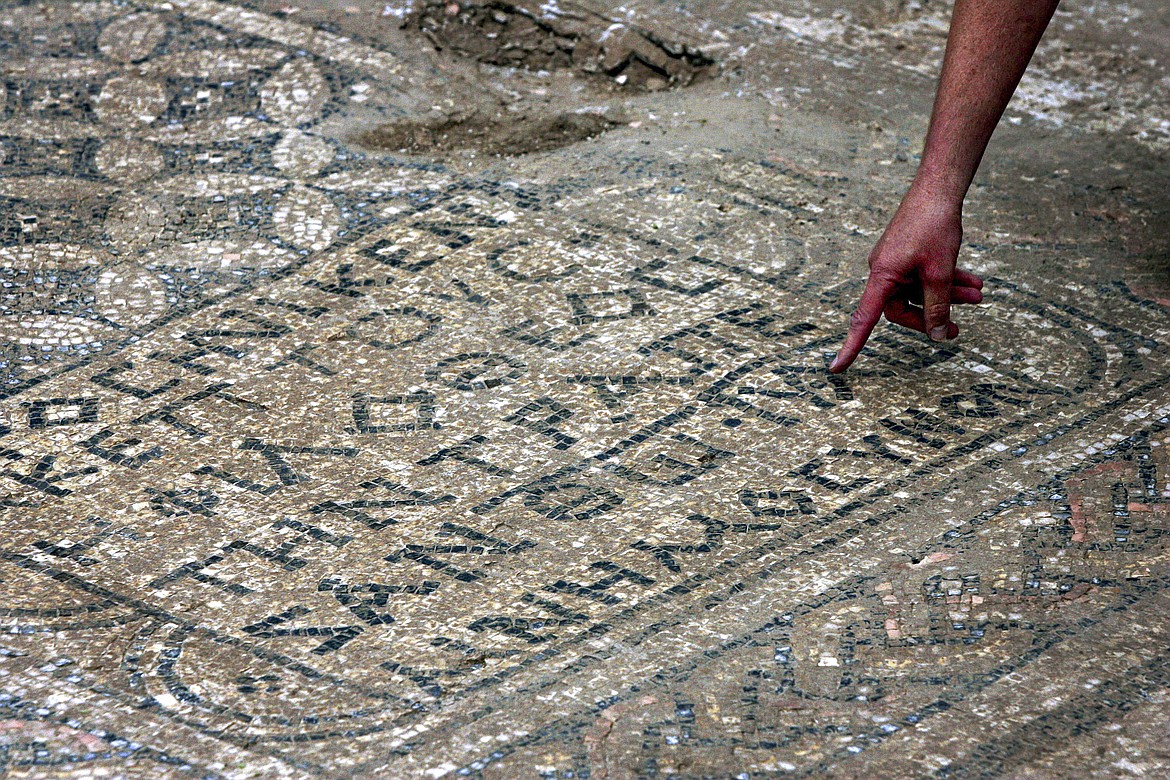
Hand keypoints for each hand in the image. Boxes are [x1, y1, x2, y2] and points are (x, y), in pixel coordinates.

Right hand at [829, 188, 983, 373]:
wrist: (939, 188)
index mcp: (882, 276)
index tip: (837, 369)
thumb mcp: (940, 272)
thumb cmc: (934, 226)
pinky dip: (946, 280)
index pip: (864, 320)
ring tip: (978, 295)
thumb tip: (936, 335)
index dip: (852, 346)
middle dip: (933, 314)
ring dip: (947, 296)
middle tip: (958, 329)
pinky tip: (972, 280)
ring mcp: (896, 262)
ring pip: (919, 290)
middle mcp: (884, 271)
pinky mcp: (908, 253)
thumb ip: (938, 306)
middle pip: (902, 308)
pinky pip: (924, 275)